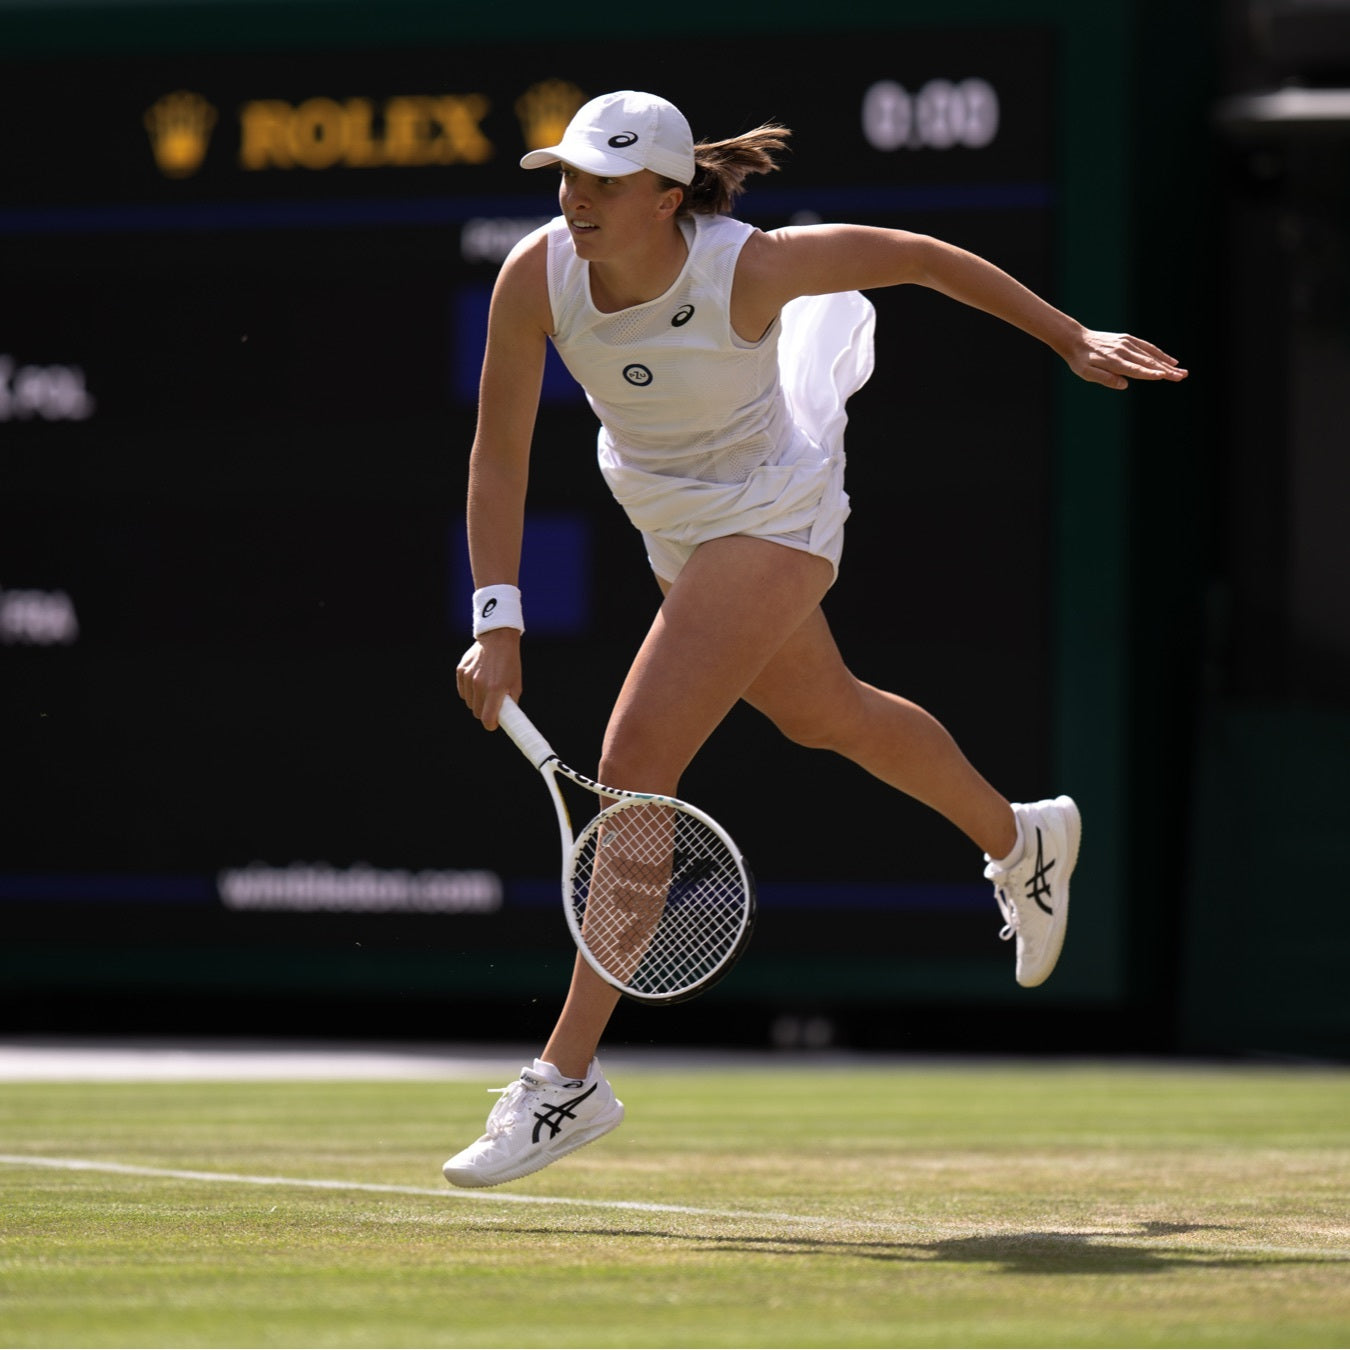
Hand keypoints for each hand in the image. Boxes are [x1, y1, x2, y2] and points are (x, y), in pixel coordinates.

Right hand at [455, 629, 521, 729]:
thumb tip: (507, 718)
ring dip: (477, 701)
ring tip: (486, 689)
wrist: (498, 638)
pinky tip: (478, 682)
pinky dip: (469, 692)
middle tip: (492, 705)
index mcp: (496, 689)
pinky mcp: (461, 672)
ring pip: (469, 703)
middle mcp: (480, 684)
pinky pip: (463, 692)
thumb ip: (510, 702)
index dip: (491, 724)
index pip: (487, 718)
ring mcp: (468, 678)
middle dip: (484, 712)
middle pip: (477, 712)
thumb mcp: (516, 683)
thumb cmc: (510, 662)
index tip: (494, 723)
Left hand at [1067, 330, 1188, 389]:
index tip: (1164, 377)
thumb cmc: (1080, 360)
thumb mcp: (1086, 373)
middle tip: (1182, 377)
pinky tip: (1171, 360)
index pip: (1135, 369)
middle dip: (1166, 370)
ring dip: (1167, 364)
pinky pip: (1147, 347)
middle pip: (1148, 362)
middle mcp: (1123, 351)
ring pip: (1150, 355)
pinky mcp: (1128, 339)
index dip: (1150, 374)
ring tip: (1182, 371)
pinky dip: (1159, 353)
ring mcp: (1127, 343)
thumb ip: (1105, 378)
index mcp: (1113, 361)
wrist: (1077, 339)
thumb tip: (1124, 385)